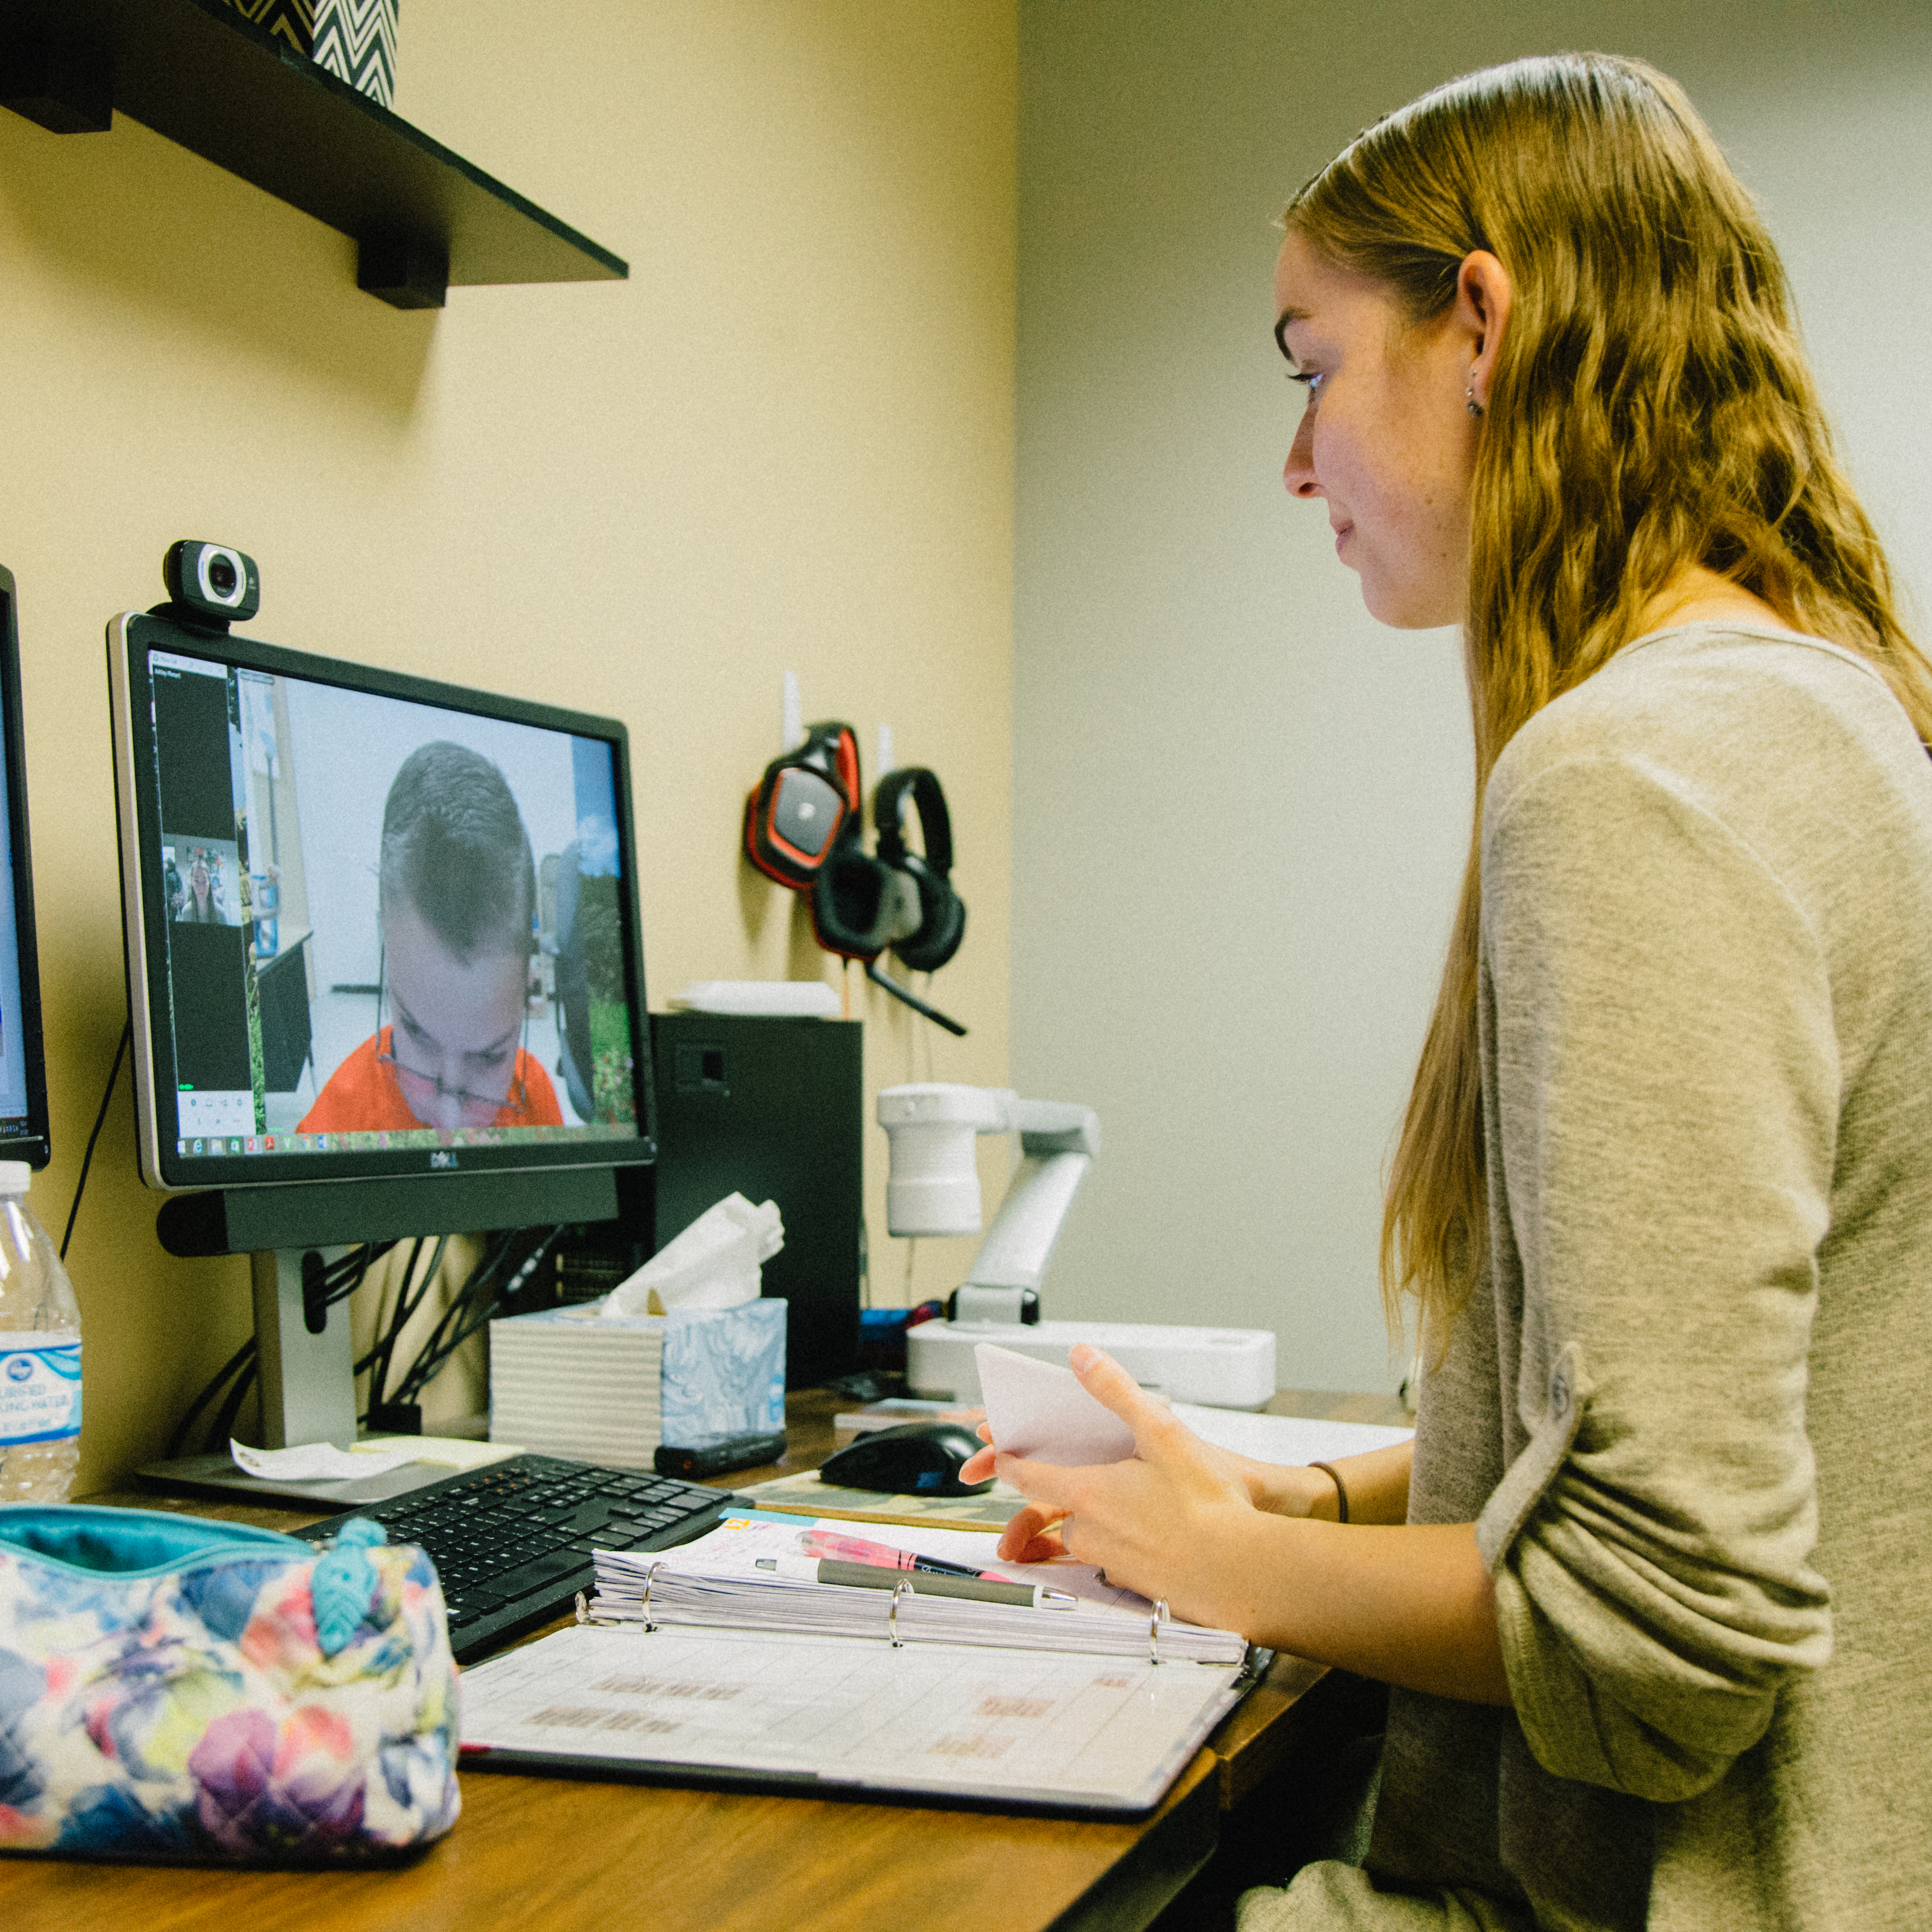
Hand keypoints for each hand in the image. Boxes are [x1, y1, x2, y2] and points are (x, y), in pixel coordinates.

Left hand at [955, 1345, 1265, 1620]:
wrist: (1243, 1571)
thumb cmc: (1209, 1505)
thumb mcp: (1162, 1432)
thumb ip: (1117, 1392)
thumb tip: (1082, 1357)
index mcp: (1087, 1493)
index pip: (1027, 1477)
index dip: (1008, 1462)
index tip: (996, 1455)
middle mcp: (1089, 1533)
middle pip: (1058, 1506)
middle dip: (1065, 1489)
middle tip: (1084, 1472)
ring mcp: (1110, 1563)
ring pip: (1087, 1535)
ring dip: (1098, 1517)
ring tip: (1135, 1500)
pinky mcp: (1134, 1585)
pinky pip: (1114, 1559)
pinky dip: (1124, 1543)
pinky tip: (1157, 1531)